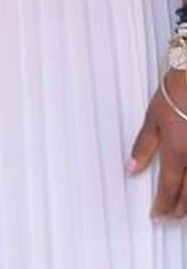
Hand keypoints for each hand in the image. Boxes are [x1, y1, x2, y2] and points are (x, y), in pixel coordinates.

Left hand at [129, 71, 186, 216]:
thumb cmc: (175, 94)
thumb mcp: (153, 118)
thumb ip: (143, 146)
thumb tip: (130, 168)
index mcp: (177, 153)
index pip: (169, 190)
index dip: (162, 206)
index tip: (155, 216)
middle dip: (178, 211)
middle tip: (167, 218)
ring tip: (180, 209)